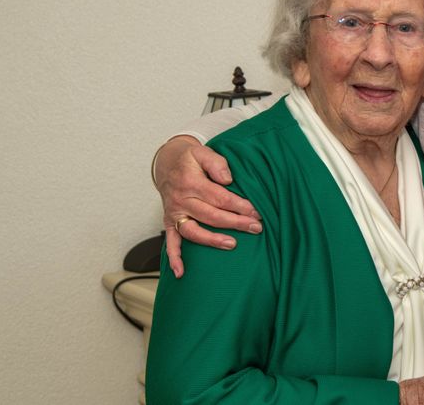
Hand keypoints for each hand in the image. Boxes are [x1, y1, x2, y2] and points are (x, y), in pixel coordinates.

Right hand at [154, 136, 262, 277]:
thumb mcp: (202, 152)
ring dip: (212, 240)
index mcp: (191, 182)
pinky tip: (181, 272)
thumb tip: (228, 179)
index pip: (219, 197)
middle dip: (235, 223)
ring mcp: (175, 213)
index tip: (256, 212)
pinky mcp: (169, 222)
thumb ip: (216, 163)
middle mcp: (181, 200)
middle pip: (211, 215)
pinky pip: (170, 242)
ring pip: (193, 231)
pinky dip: (174, 258)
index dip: (239, 206)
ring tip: (232, 245)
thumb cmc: (190, 158)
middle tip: (256, 228)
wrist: (167, 162)